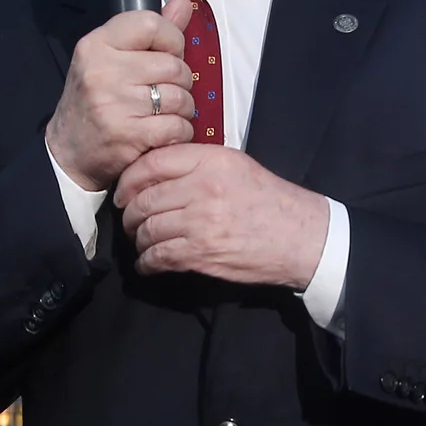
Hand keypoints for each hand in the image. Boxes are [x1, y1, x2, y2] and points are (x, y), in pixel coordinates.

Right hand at [45, 0, 197, 190]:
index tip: (168, 54)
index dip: (172, 40)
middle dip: (180, 81)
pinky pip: (178, 126)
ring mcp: (114, 104)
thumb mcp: (111, 59)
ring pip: (180, 97)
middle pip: (173, 65)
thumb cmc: (94, 101)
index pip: (151, 24)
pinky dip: (180, 132)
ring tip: (165, 113)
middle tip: (167, 91)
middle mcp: (102, 71)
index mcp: (96, 44)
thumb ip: (150, 32)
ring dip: (183, 109)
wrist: (68, 153)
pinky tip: (165, 133)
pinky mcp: (127, 135)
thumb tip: (184, 3)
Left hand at [115, 144, 329, 288]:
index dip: (129, 179)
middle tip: (130, 221)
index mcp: (210, 161)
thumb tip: (156, 171)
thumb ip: (197, 163)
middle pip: (144, 199)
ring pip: (147, 230)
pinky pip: (159, 257)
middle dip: (130, 214)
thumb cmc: (270, 200)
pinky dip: (147, 263)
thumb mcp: (236, 166)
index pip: (152, 164)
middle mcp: (202, 188)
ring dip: (138, 240)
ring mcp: (200, 222)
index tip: (123, 192)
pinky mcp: (201, 254)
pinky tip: (148, 264)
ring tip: (142, 243)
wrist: (301, 236)